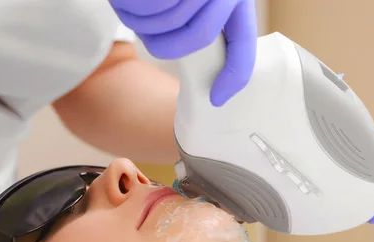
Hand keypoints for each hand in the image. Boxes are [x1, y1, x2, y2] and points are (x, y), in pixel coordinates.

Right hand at [109, 0, 257, 105]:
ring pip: (170, 18)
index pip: (243, 43)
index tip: (217, 99)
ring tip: (137, 6)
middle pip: (199, 35)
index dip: (234, 75)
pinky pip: (147, 4)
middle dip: (169, 43)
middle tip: (149, 33)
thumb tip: (212, 88)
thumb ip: (202, 31)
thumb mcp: (194, 7)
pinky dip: (131, 6)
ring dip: (145, 21)